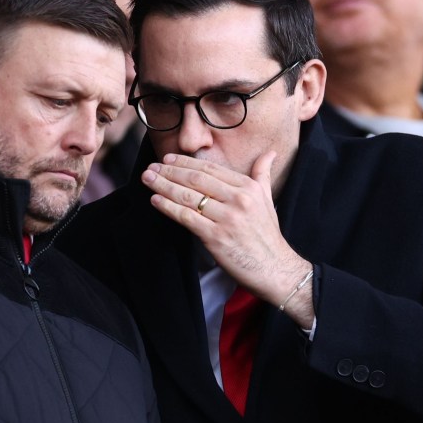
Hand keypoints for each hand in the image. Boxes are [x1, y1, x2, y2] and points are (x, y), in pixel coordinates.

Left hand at [141, 152, 314, 328]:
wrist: (275, 269)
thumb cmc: (267, 235)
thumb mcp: (268, 200)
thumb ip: (262, 174)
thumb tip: (270, 153)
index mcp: (248, 188)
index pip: (210, 169)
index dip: (185, 163)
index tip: (168, 159)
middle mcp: (238, 200)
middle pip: (196, 179)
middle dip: (169, 171)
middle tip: (151, 167)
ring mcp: (226, 218)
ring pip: (188, 197)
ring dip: (163, 186)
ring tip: (148, 179)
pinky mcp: (216, 237)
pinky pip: (186, 218)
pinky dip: (168, 207)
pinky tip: (155, 200)